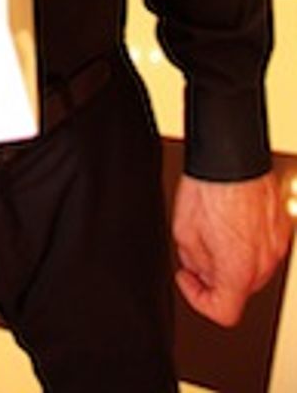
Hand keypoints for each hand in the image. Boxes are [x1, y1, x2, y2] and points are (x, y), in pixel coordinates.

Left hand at [172, 171, 291, 325]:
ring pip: (253, 268)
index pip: (224, 312)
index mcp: (239, 269)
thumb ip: (193, 261)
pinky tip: (231, 219)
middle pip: (239, 289)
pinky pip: (264, 246)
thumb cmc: (210, 186)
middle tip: (197, 251)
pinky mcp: (282, 227)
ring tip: (213, 228)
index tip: (188, 280)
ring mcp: (277, 245)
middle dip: (215, 274)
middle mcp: (265, 262)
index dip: (199, 300)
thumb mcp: (184, 230)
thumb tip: (198, 269)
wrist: (232, 156)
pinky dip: (248, 241)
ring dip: (233, 258)